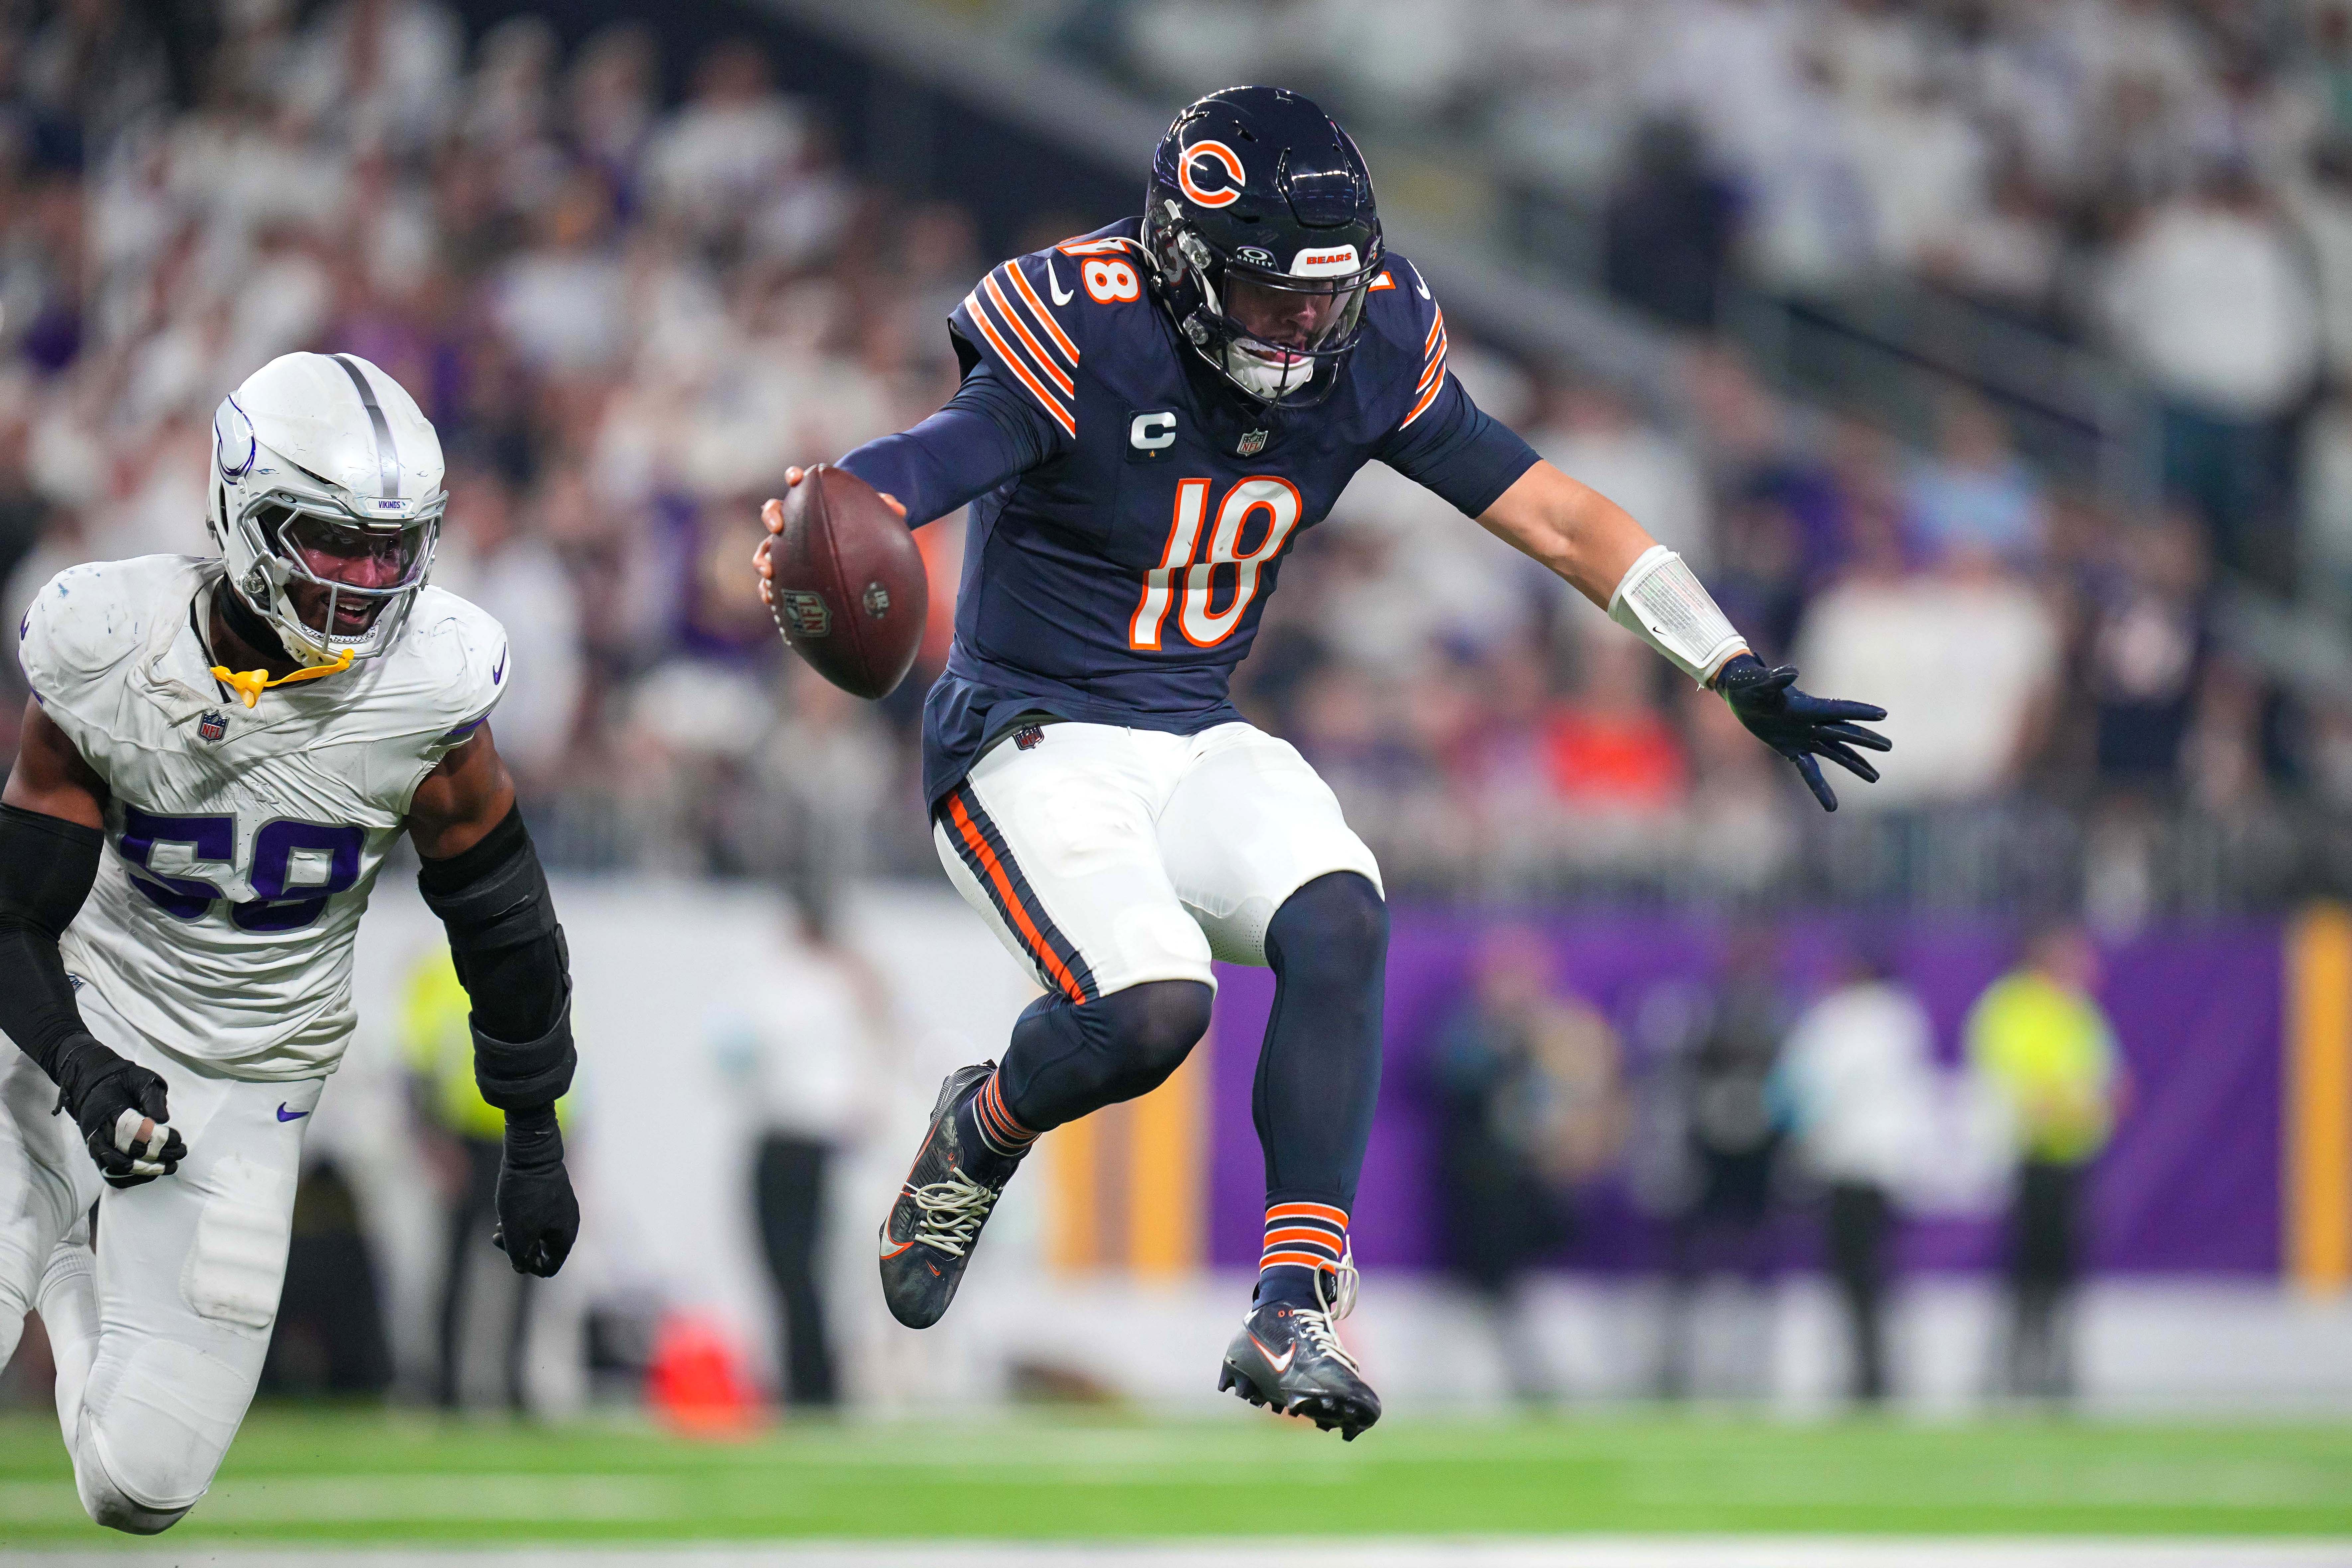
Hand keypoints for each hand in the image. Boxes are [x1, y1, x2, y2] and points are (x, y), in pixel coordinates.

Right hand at [51, 1037, 186, 1187]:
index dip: (156, 1137)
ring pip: (115, 1166)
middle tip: (180, 1152)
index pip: (130, 1129)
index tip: (177, 1137)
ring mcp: (95, 1144)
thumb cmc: (122, 1082)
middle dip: (157, 1156)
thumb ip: (152, 1097)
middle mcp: (98, 1130)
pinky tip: (151, 1174)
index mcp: (109, 1109)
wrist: (91, 1084)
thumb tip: (163, 1119)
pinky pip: (108, 1174)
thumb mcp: (141, 1079)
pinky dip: (129, 1179)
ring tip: (171, 1167)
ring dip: (145, 1171)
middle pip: (125, 1151)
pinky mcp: (96, 1154)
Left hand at [493, 1106, 577, 1276]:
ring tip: (499, 1226)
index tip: (512, 1256)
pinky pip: (538, 1216)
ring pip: (537, 1232)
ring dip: (518, 1234)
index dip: (528, 1267)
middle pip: (542, 1250)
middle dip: (518, 1248)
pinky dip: (522, 1219)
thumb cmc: (525, 1195)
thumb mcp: (519, 1232)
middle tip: (499, 1238)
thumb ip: (520, 1256)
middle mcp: (568, 1223)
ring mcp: (561, 1207)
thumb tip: (522, 1268)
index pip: (549, 1267)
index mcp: (565, 1236)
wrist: (531, 1153)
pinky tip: (507, 1212)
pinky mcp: (552, 1194)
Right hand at [753, 467, 905, 608]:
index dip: (794, 476)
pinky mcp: (785, 567)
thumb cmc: (859, 519)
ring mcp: (785, 544)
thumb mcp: (873, 511)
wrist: (850, 538)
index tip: (795, 477)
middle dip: (772, 517)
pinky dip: (768, 587)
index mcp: (809, 498)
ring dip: (762, 558)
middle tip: (777, 527)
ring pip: (765, 547)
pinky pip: (772, 578)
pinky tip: (771, 601)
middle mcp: (792, 518)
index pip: (797, 480)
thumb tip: (900, 509)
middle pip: (773, 511)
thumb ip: (884, 506)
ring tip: (768, 572)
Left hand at [1713, 653, 1890, 811]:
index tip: (1882, 714)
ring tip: (1874, 778)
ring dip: (1854, 764)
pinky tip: (1831, 806)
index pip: (1839, 710)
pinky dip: (1820, 787)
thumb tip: (1791, 672)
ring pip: (1835, 752)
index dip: (1859, 711)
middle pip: (1844, 732)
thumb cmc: (1751, 685)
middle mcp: (1812, 723)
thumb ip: (1776, 679)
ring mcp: (1804, 737)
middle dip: (1865, 740)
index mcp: (1808, 706)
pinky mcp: (1792, 750)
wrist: (1742, 696)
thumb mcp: (1761, 684)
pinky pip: (1810, 771)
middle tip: (1888, 746)